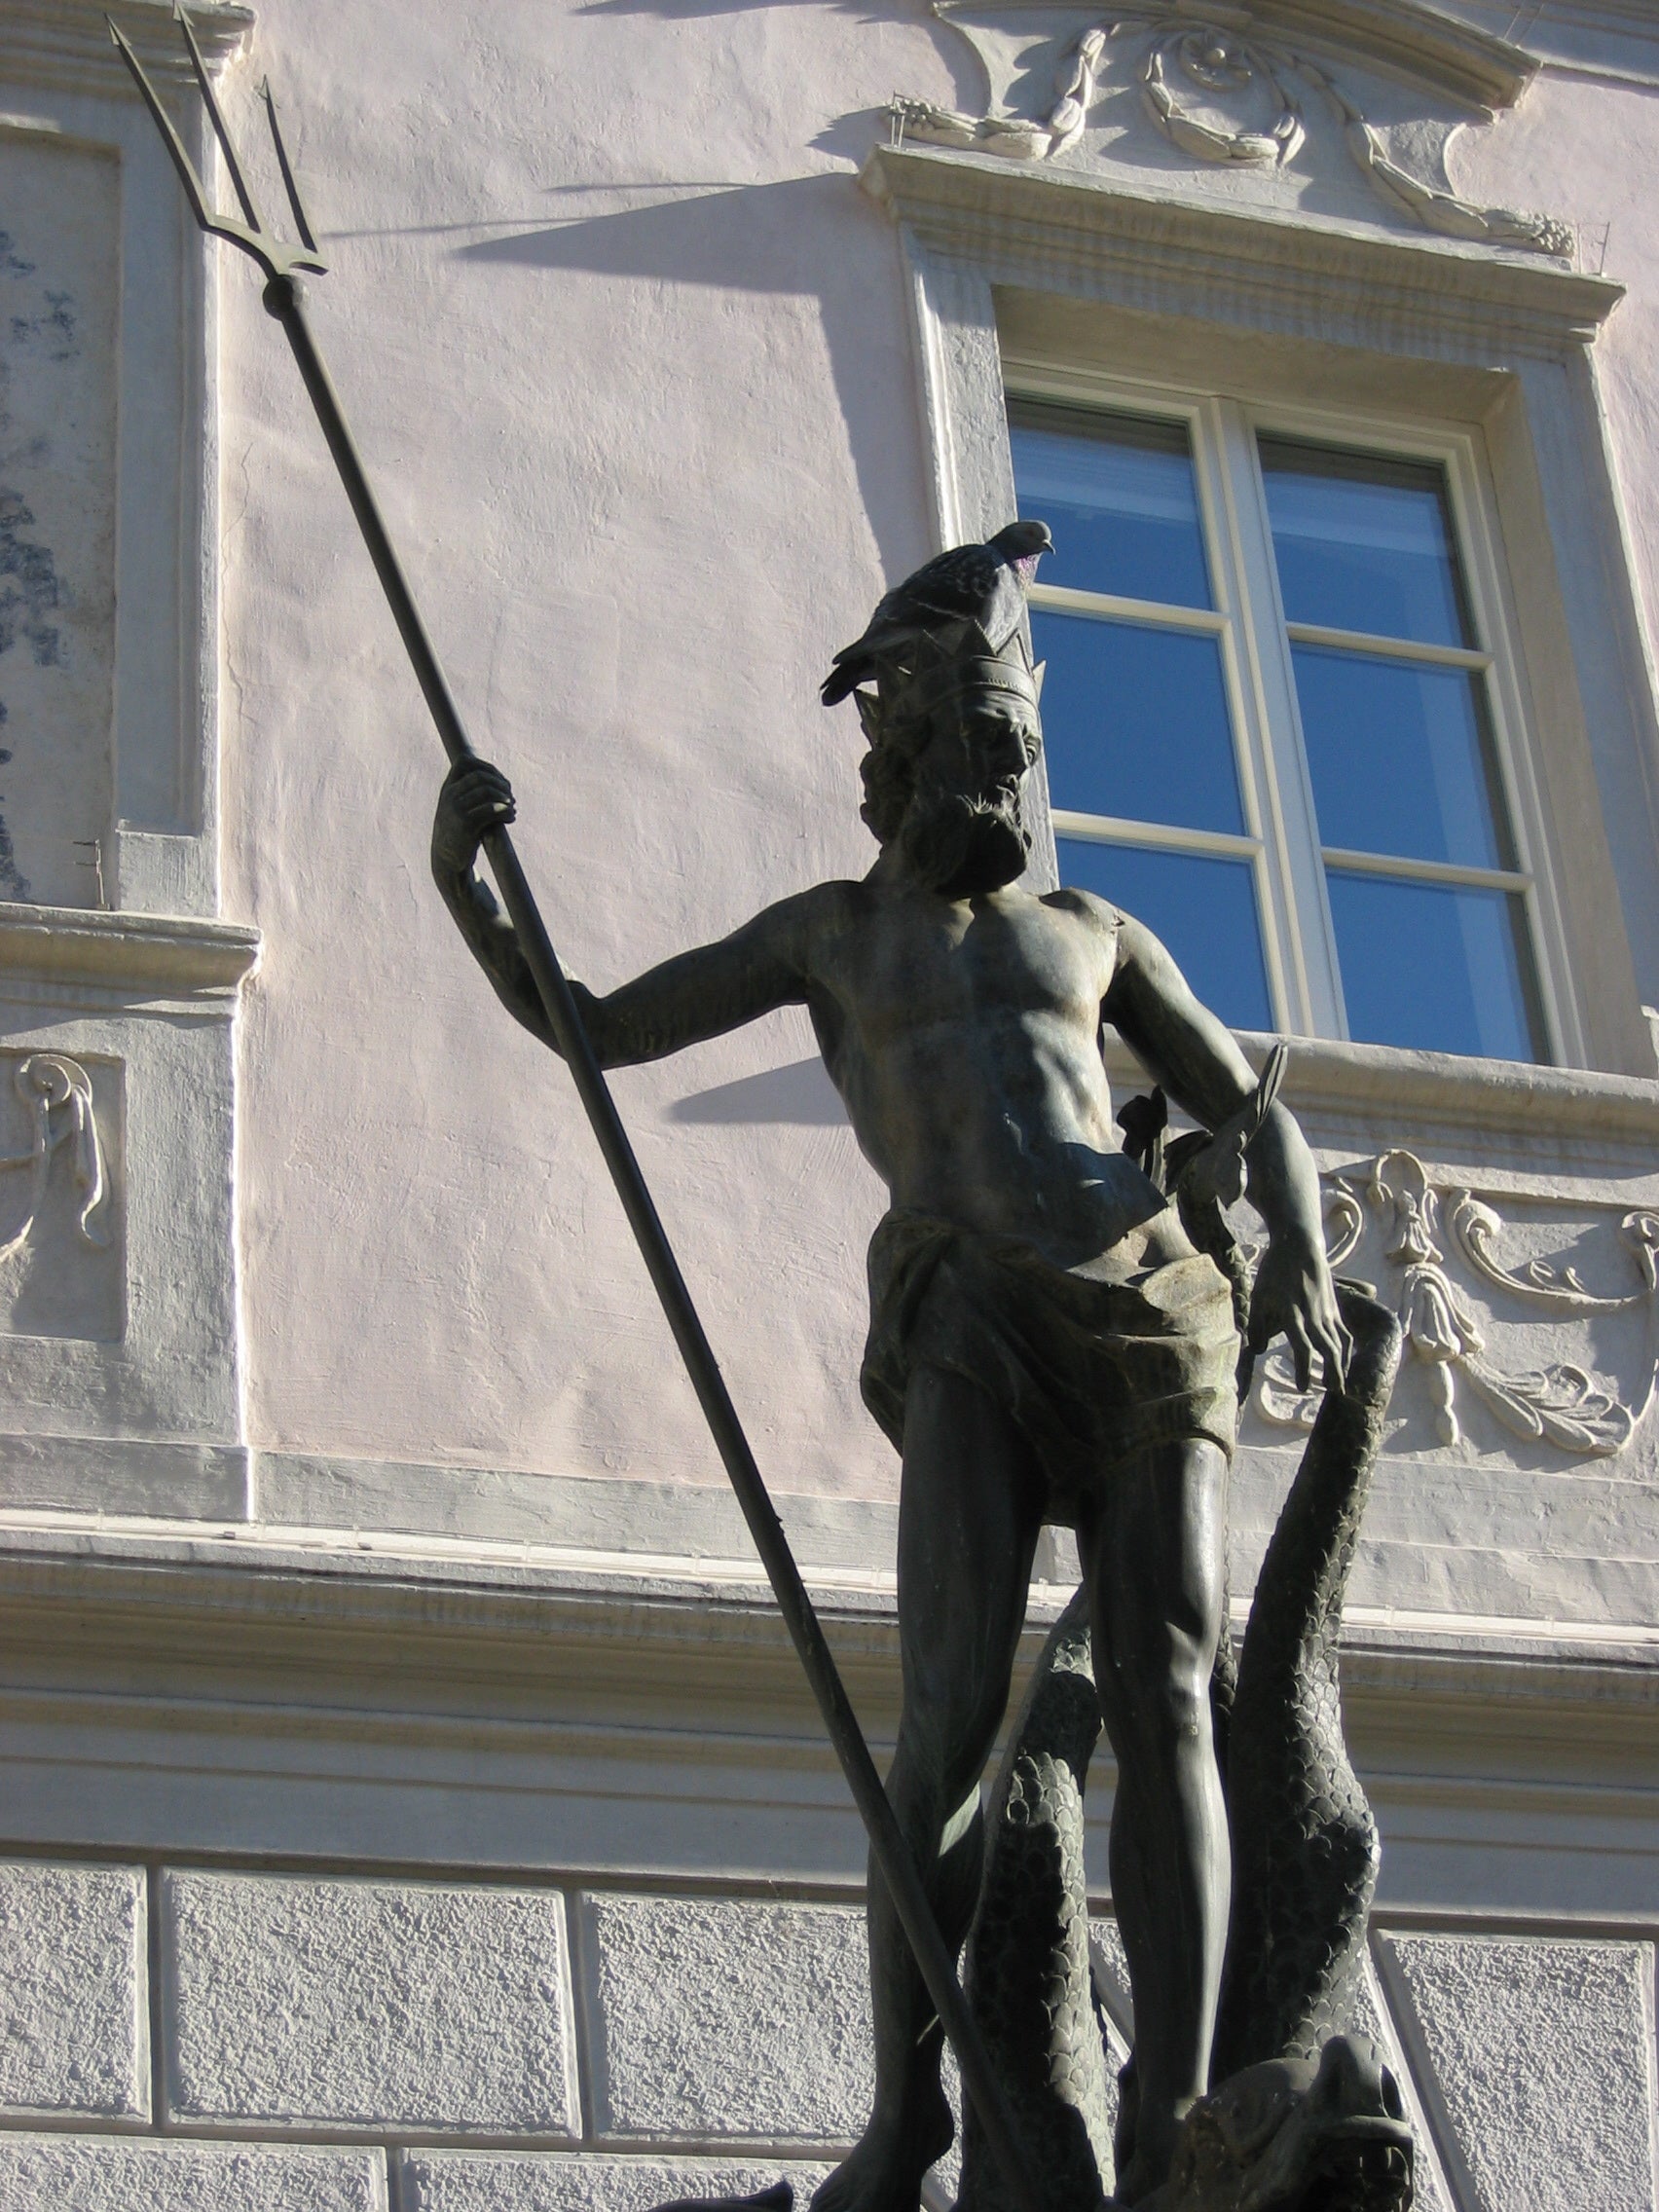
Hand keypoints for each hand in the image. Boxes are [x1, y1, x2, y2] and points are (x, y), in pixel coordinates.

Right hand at [432, 758, 514, 880]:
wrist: (447, 861)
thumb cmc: (459, 833)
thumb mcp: (459, 809)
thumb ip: (471, 794)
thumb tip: (501, 781)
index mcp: (448, 789)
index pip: (464, 762)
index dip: (487, 767)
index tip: (501, 780)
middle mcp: (449, 796)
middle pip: (480, 776)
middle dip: (500, 784)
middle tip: (511, 797)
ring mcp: (455, 810)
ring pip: (487, 792)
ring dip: (505, 798)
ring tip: (513, 808)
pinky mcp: (465, 825)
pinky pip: (490, 810)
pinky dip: (505, 812)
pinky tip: (511, 818)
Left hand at [1247, 1231, 1351, 1393]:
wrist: (1300, 1245)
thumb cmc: (1274, 1271)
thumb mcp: (1259, 1296)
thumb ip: (1257, 1326)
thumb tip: (1258, 1351)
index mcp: (1293, 1314)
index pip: (1303, 1348)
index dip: (1304, 1370)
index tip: (1303, 1388)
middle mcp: (1314, 1316)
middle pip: (1328, 1350)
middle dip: (1332, 1373)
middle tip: (1333, 1393)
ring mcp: (1327, 1312)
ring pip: (1340, 1344)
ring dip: (1341, 1365)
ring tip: (1340, 1385)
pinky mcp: (1334, 1308)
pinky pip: (1344, 1333)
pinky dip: (1347, 1350)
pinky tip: (1344, 1361)